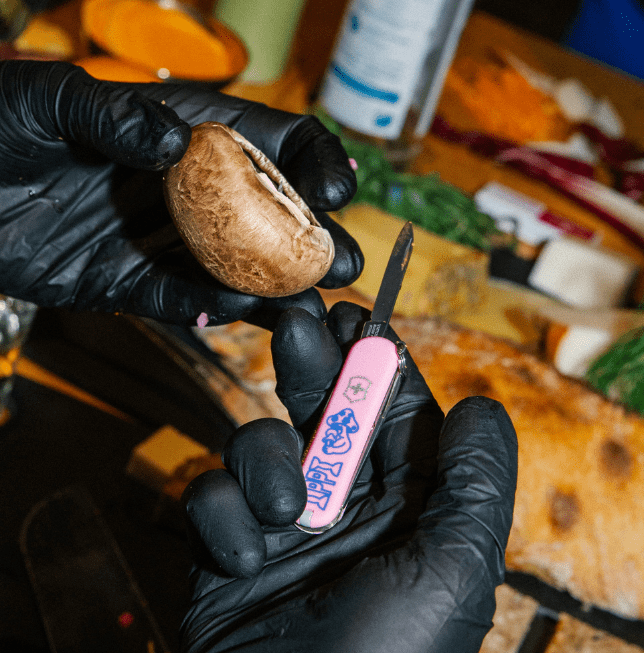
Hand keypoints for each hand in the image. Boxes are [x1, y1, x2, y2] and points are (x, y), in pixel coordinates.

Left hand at [0, 61, 361, 327]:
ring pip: (233, 269)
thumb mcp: (53, 102)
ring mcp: (162, 242)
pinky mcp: (128, 284)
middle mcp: (187, 192)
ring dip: (274, 288)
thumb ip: (115, 117)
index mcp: (185, 134)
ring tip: (308, 306)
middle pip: (268, 216)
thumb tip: (175, 141)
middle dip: (311, 240)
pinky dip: (203, 308)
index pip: (271, 142)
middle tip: (342, 262)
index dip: (312, 162)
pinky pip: (175, 300)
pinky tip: (229, 309)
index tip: (332, 189)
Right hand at [136, 302, 517, 652]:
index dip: (380, 364)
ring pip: (262, 446)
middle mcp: (349, 513)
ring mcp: (284, 530)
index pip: (397, 418)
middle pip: (326, 413)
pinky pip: (213, 497)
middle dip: (313, 367)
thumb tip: (481, 406)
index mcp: (410, 513)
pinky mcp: (226, 550)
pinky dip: (223, 519)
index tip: (357, 314)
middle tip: (297, 319)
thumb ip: (474, 482)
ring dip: (266, 467)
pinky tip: (242, 562)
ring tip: (284, 517)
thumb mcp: (453, 569)